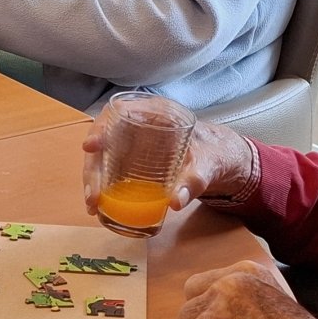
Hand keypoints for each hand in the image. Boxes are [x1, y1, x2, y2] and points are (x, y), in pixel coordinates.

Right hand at [82, 117, 252, 214]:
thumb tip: (175, 202)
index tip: (91, 147)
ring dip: (94, 179)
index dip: (100, 128)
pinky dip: (103, 186)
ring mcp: (135, 145)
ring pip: (104, 157)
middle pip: (105, 140)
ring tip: (93, 205)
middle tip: (93, 195)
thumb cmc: (218, 153)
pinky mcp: (135, 162)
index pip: (120, 113)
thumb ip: (195, 180)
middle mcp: (140, 126)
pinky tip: (99, 205)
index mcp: (157, 113)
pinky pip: (113, 170)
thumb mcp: (210, 164)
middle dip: (93, 167)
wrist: (226, 162)